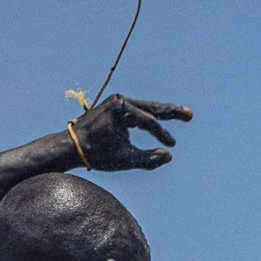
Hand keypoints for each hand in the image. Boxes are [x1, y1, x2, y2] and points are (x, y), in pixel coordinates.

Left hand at [68, 94, 190, 171]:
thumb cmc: (95, 153)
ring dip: (163, 113)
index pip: (148, 122)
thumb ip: (147, 159)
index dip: (162, 134)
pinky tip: (159, 121)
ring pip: (146, 108)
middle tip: (190, 114)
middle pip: (152, 107)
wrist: (70, 147)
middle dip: (172, 112)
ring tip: (182, 114)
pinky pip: (137, 112)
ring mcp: (116, 103)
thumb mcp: (123, 159)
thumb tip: (168, 156)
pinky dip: (149, 117)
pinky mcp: (114, 108)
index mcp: (121, 109)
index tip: (172, 145)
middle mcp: (120, 101)